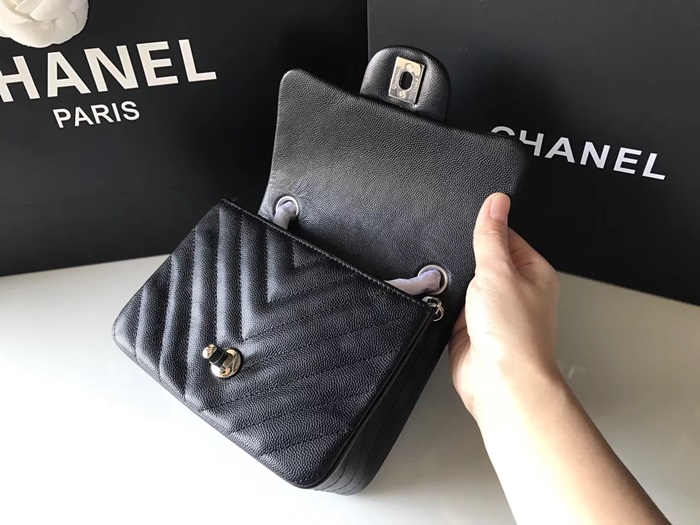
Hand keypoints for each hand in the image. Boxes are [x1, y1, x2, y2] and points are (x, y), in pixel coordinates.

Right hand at [449, 193, 560, 419]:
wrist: (500, 382)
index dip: (485, 231)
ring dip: (454, 285)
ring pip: (465, 284)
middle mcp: (515, 290)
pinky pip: (453, 306)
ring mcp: (492, 310)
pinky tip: (441, 304)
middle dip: (465, 261)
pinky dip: (444, 304)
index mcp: (532, 272)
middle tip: (457, 263)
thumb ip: (491, 236)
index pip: (506, 236)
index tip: (467, 228)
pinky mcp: (472, 328)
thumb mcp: (498, 272)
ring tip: (452, 289)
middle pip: (482, 260)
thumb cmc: (513, 334)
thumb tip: (496, 202)